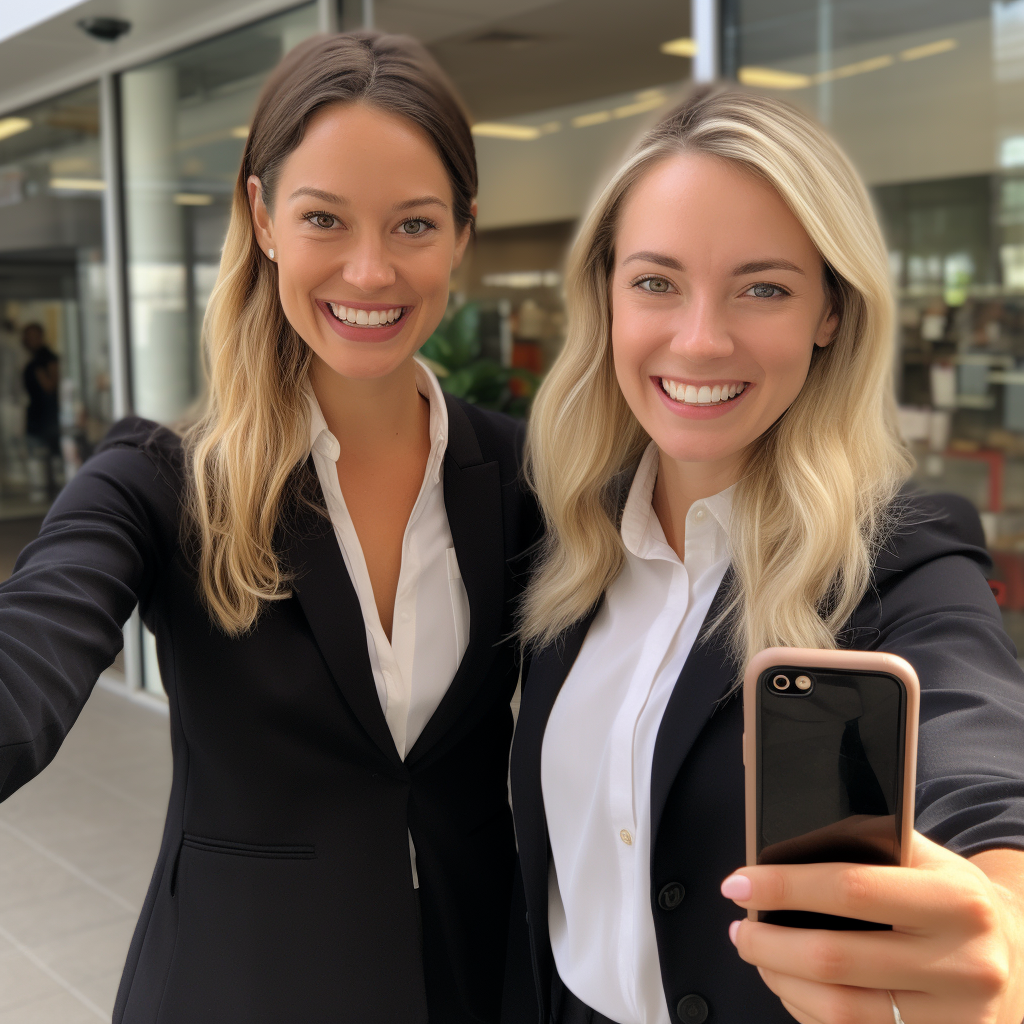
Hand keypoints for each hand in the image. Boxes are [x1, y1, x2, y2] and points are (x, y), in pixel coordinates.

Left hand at [720, 832, 1023, 1023]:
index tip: (737, 884)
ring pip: (840, 1010)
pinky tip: (792, 988)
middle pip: (835, 959)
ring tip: (758, 955)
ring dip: (782, 982)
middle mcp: (964, 964)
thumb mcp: (925, 858)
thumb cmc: (951, 898)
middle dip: (769, 942)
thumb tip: (781, 851)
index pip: (850, 889)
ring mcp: (956, 1018)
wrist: (1019, 960)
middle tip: (740, 928)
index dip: (783, 887)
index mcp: (956, 901)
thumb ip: (865, 845)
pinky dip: (808, 1013)